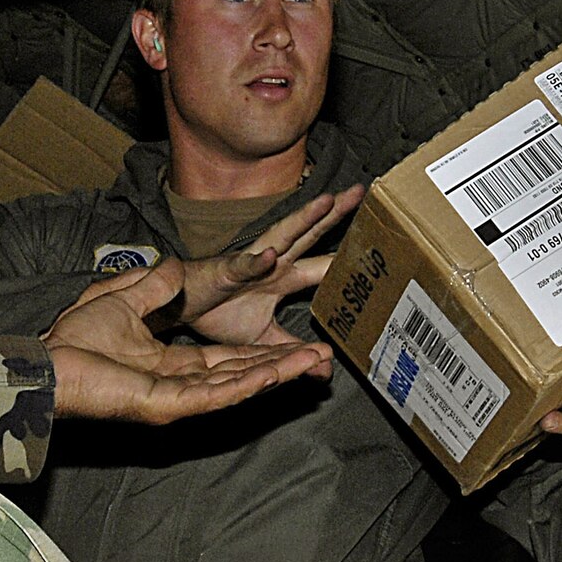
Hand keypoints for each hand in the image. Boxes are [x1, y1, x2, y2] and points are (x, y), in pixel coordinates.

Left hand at [43, 259, 332, 422]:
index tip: (295, 341)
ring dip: (278, 373)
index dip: (263, 351)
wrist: (44, 362)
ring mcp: (177, 398)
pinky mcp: (167, 405)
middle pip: (243, 375)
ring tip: (314, 363)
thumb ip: (156, 288)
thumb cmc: (73, 338)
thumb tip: (176, 266)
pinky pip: (215, 394)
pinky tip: (277, 371)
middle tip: (323, 357)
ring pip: (238, 386)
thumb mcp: (124, 301)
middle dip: (284, 365)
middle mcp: (180, 386)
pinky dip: (248, 382)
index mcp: (172, 366)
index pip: (228, 359)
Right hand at [170, 186, 363, 345]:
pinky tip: (270, 256)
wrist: (179, 313)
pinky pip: (242, 266)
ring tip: (327, 202)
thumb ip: (294, 351)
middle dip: (335, 213)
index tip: (382, 239)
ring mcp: (253, 264)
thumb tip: (325, 369)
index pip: (325, 262)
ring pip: (282, 236)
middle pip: (311, 234)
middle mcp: (275, 264)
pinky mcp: (225, 272)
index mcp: (287, 278)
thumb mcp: (264, 340)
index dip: (351, 252)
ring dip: (304, 219)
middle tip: (362, 191)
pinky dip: (256, 262)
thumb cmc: (221, 315)